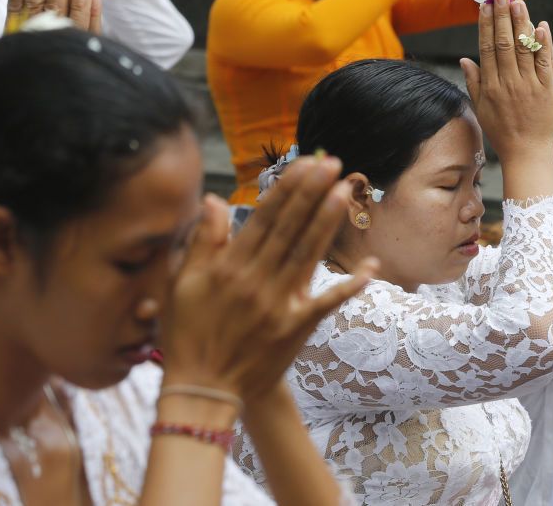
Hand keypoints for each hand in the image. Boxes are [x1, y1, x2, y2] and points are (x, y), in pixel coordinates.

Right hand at [161, 159, 376, 401]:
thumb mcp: (182, 284)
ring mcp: (278, 305)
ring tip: (345, 192)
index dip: (288, 189)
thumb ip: (203, 240)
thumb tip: (213, 199)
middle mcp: (255, 281)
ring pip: (307, 254)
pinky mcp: (295, 328)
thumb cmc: (189, 332)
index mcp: (228, 267)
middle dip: (312, 194)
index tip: (305, 164)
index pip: (264, 218)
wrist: (203, 388)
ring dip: (327, 222)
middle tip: (332, 164)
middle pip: (289, 229)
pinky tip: (370, 266)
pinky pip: (326, 303)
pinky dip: (349, 286)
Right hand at [459, 0, 552, 158]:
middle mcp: (508, 83)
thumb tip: (464, 59)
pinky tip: (540, 26)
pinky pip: (544, 63)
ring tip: (517, 1)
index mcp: (491, 86)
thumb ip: (474, 82)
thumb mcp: (481, 109)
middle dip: (501, 16)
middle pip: (503, 43)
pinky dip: (542, 44)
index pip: (486, 48)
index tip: (484, 6)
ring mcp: (528, 85)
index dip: (485, 25)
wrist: (526, 153)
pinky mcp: (547, 90)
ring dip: (520, 23)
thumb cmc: (502, 132)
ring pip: (523, 48)